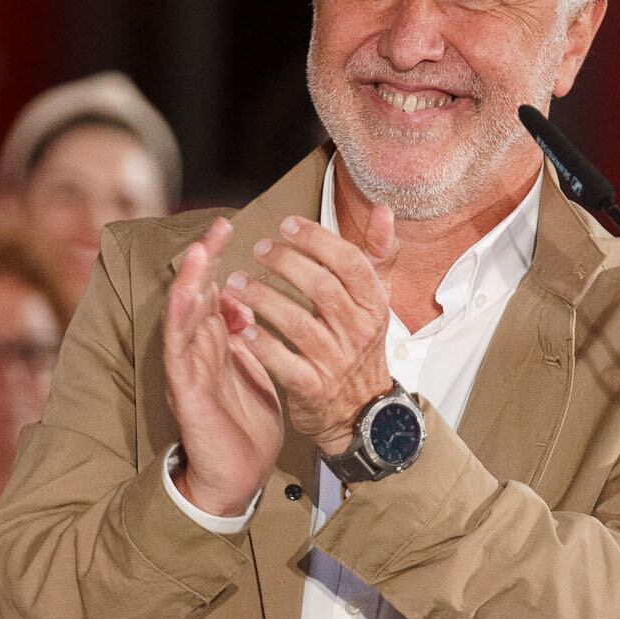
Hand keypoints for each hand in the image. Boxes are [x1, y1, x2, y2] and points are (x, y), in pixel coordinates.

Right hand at [161, 217, 284, 516]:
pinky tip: (185, 299)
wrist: (237, 476)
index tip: (229, 226)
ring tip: (197, 253)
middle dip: (204, 260)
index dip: (217, 259)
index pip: (212, 291)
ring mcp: (188, 369)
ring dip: (187, 284)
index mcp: (215, 345)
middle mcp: (197, 351)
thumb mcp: (254, 370)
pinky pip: (179, 351)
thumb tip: (242, 303)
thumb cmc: (244, 426)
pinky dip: (180, 323)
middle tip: (217, 227)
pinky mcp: (185, 391)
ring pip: (182, 318)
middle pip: (195, 296)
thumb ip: (245, 337)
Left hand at [222, 206, 398, 457]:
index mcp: (373, 303)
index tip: (287, 223)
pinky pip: (285, 363)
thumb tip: (383, 209)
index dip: (317, 239)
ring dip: (263, 299)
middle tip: (259, 248)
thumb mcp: (377, 298)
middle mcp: (358, 330)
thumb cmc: (361, 344)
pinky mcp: (313, 387)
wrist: (363, 409)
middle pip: (321, 287)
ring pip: (298, 323)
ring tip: (236, 282)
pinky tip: (242, 329)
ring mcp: (336, 361)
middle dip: (286, 263)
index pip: (349, 262)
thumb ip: (377, 254)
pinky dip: (262, 345)